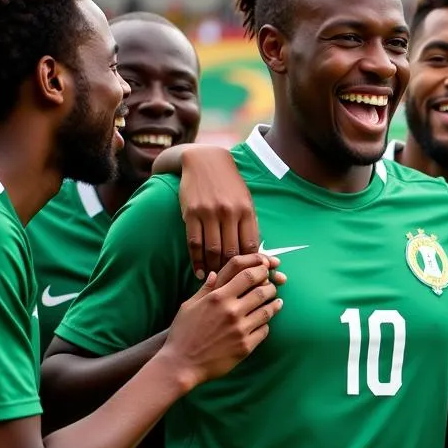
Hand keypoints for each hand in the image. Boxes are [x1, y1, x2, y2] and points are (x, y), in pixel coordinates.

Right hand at [162, 252, 282, 386]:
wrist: (181, 365)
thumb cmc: (182, 334)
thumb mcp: (189, 306)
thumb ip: (205, 289)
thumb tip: (215, 273)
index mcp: (217, 298)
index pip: (247, 275)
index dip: (260, 269)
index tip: (264, 268)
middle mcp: (231, 311)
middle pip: (262, 291)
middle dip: (270, 286)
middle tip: (272, 286)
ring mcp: (240, 329)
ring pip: (267, 311)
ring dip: (274, 304)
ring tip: (276, 302)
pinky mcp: (245, 346)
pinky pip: (264, 330)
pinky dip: (266, 324)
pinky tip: (265, 322)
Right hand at [178, 146, 259, 278]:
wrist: (205, 161)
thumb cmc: (230, 185)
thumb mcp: (246, 200)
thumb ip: (250, 224)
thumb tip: (257, 252)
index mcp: (246, 210)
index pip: (251, 245)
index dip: (252, 264)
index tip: (251, 277)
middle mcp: (229, 212)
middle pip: (232, 251)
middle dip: (233, 271)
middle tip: (233, 286)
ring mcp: (209, 213)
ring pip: (213, 250)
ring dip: (214, 269)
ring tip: (217, 280)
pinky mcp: (191, 213)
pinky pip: (194, 243)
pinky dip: (197, 260)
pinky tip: (200, 271)